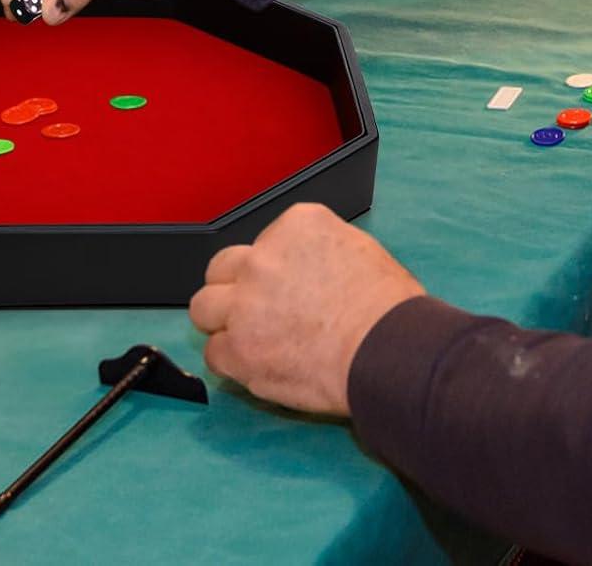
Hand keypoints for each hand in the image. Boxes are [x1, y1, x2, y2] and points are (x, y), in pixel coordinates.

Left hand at [188, 203, 425, 415]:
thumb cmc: (387, 308)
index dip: (272, 270)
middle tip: (258, 312)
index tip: (287, 288)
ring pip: (204, 308)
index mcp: (294, 226)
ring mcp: (245, 303)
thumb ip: (316, 253)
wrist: (388, 348)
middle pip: (221, 269)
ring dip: (223, 322)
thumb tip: (305, 273)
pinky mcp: (239, 347)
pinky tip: (255, 365)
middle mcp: (261, 258)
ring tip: (250, 340)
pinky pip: (214, 353)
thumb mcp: (356, 249)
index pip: (263, 243)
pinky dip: (231, 361)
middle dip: (235, 289)